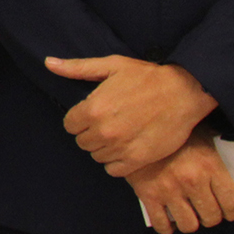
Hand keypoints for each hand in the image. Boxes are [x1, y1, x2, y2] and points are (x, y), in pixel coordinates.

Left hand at [48, 55, 217, 175]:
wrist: (184, 92)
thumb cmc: (147, 77)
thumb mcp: (111, 66)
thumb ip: (77, 68)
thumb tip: (49, 63)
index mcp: (93, 109)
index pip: (69, 125)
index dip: (80, 119)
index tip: (93, 114)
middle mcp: (103, 131)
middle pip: (82, 142)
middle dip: (91, 133)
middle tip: (109, 122)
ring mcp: (121, 148)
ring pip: (97, 156)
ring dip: (104, 147)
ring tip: (120, 134)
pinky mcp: (138, 160)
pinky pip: (114, 170)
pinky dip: (117, 162)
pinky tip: (126, 148)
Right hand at [125, 136, 233, 233]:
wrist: (135, 124)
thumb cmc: (172, 131)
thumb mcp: (202, 134)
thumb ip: (216, 153)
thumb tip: (229, 158)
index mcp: (209, 166)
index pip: (232, 203)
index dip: (232, 212)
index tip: (228, 212)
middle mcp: (192, 181)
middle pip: (211, 217)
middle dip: (210, 217)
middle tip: (206, 211)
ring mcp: (169, 190)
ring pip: (189, 225)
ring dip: (190, 223)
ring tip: (188, 215)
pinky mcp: (148, 194)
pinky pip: (161, 224)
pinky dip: (167, 227)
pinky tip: (168, 220)